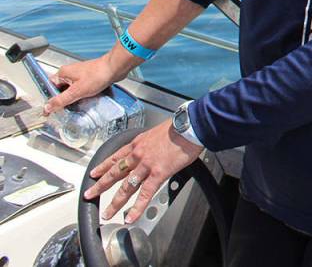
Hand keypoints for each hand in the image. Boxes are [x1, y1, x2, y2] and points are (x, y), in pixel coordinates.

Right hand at [44, 54, 127, 113]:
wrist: (115, 68)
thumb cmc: (97, 75)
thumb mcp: (76, 91)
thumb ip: (61, 100)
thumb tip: (47, 107)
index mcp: (63, 73)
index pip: (49, 87)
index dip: (49, 99)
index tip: (49, 110)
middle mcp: (70, 73)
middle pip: (60, 89)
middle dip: (62, 100)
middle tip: (64, 110)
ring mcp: (80, 75)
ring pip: (71, 90)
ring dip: (72, 98)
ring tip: (75, 106)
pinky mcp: (89, 79)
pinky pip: (81, 89)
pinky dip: (81, 96)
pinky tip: (84, 101)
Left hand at [82, 120, 203, 222]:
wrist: (189, 126)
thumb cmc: (179, 127)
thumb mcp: (157, 133)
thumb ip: (151, 143)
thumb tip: (154, 149)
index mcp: (138, 143)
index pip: (116, 157)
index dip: (103, 167)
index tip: (94, 173)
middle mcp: (138, 155)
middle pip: (114, 173)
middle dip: (100, 186)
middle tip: (89, 194)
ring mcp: (146, 165)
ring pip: (126, 187)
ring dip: (115, 202)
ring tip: (108, 213)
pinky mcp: (158, 174)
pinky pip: (144, 194)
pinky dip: (137, 207)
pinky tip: (130, 217)